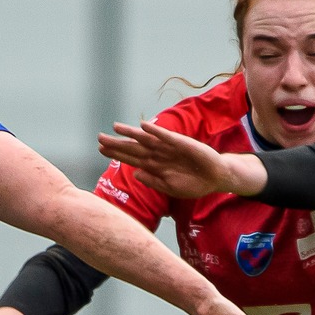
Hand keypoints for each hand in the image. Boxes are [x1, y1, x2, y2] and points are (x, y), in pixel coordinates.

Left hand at [98, 121, 266, 199]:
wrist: (215, 178)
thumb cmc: (193, 184)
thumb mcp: (171, 188)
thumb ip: (153, 181)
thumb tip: (135, 174)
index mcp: (155, 166)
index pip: (131, 158)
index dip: (116, 154)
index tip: (100, 149)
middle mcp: (159, 155)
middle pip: (134, 147)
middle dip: (117, 143)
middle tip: (99, 137)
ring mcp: (169, 148)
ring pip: (146, 139)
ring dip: (131, 133)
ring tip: (115, 127)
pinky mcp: (182, 143)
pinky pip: (166, 136)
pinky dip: (155, 131)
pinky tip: (143, 126)